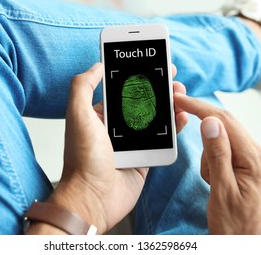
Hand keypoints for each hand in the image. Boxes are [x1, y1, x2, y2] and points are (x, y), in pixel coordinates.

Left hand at [39, 63, 186, 233]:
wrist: (93, 198)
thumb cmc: (83, 159)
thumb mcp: (78, 115)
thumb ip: (83, 86)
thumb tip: (97, 65)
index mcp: (99, 115)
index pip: (122, 89)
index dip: (138, 75)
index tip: (153, 63)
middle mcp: (116, 127)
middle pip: (142, 102)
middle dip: (158, 88)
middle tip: (173, 78)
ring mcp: (131, 143)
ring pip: (155, 119)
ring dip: (169, 105)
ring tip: (181, 94)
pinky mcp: (143, 158)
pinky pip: (162, 139)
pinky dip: (173, 128)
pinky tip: (181, 117)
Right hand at [174, 94, 260, 233]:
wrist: (251, 243)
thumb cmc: (237, 226)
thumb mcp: (222, 191)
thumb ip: (217, 154)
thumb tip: (211, 122)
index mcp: (255, 158)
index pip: (224, 121)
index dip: (200, 107)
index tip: (181, 100)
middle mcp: (260, 154)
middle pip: (225, 127)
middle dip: (205, 138)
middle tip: (201, 160)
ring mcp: (257, 159)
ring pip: (224, 141)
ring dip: (210, 157)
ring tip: (213, 183)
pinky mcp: (252, 165)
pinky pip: (228, 152)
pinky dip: (216, 162)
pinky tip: (218, 182)